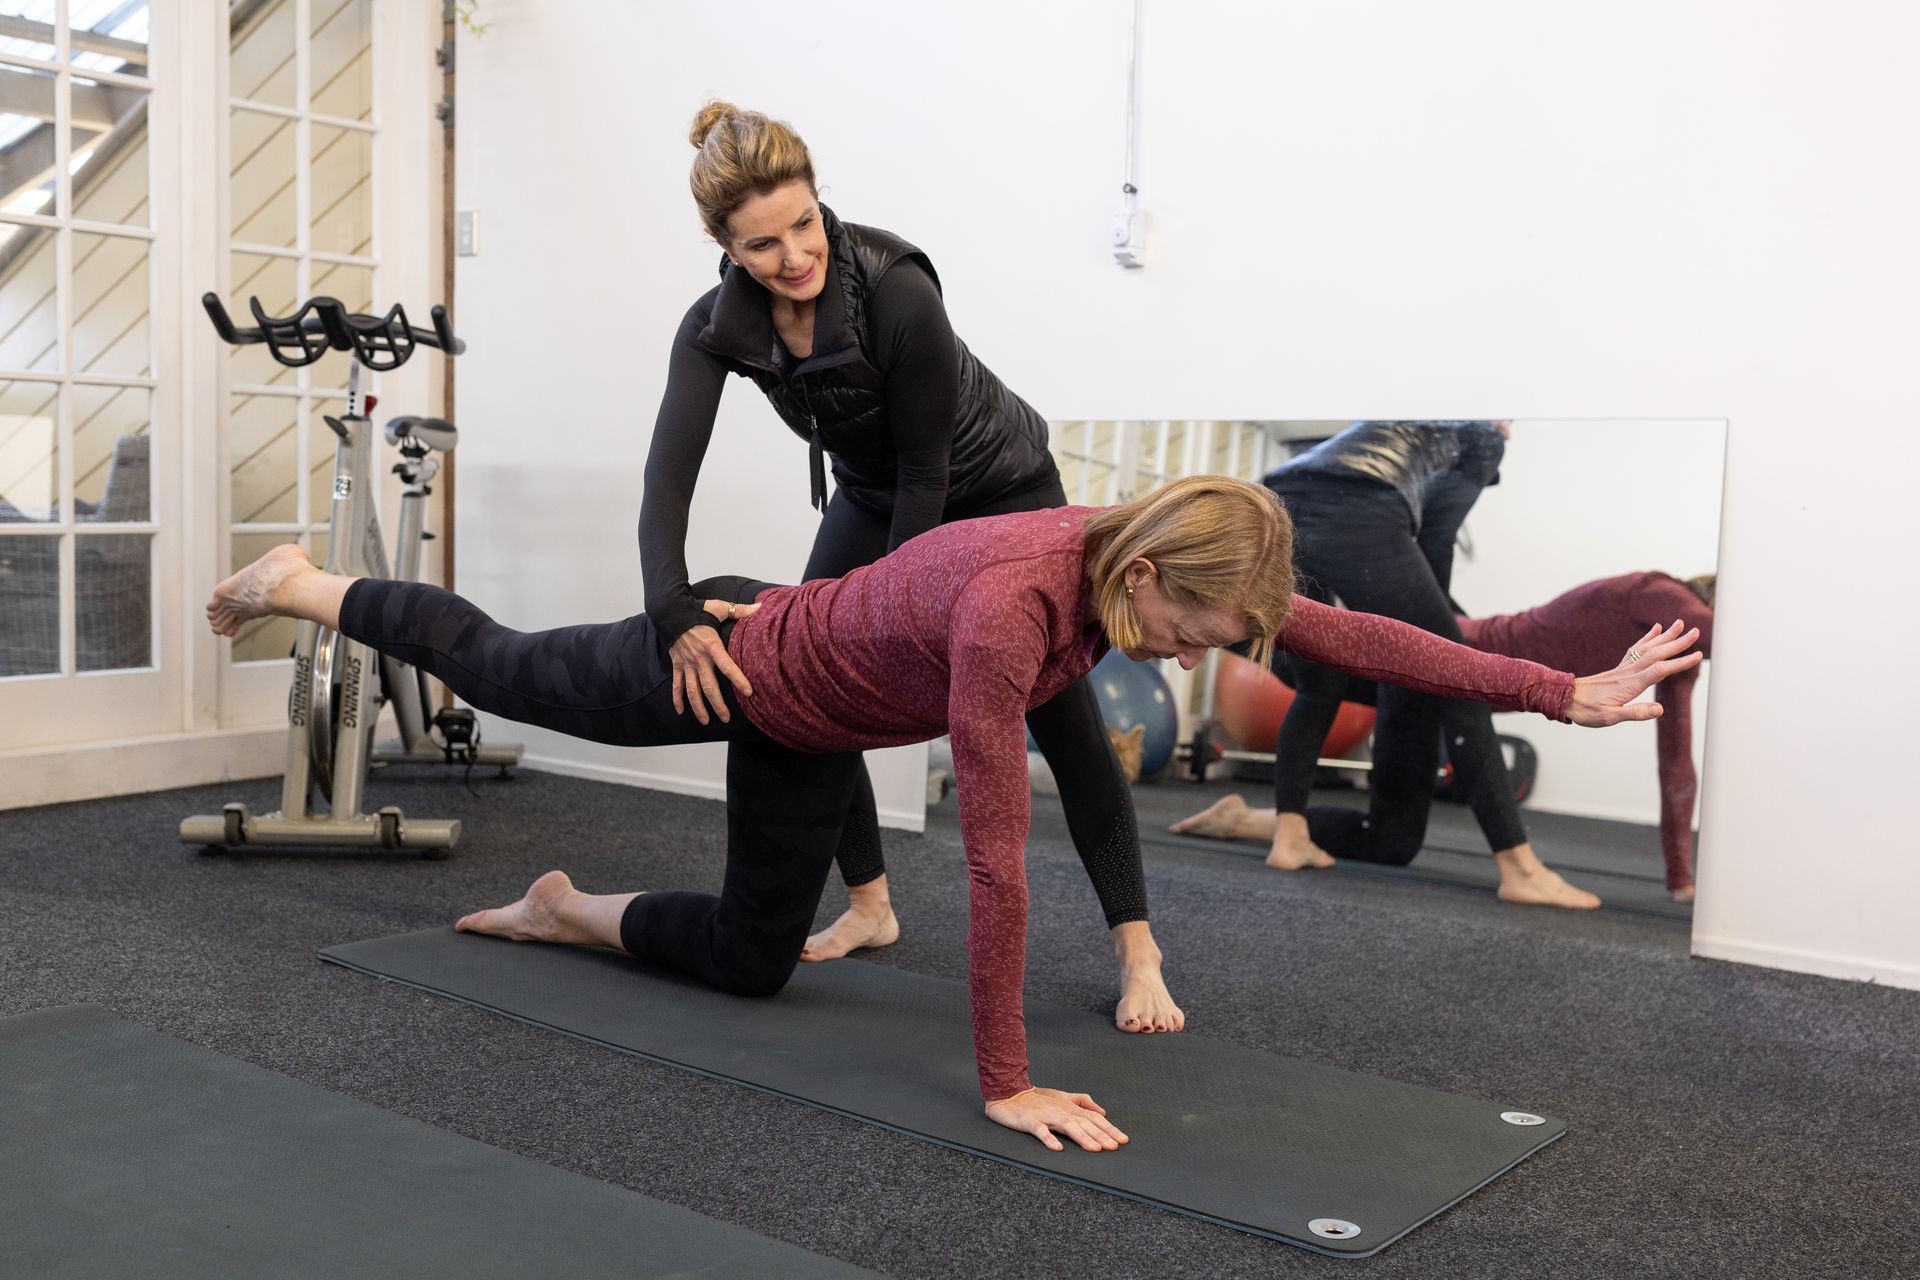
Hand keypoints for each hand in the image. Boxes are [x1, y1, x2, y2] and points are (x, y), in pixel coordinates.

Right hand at [666, 600, 758, 724]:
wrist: (670, 611)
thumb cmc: (697, 609)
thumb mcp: (720, 608)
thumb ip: (740, 610)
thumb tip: (760, 606)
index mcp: (712, 646)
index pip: (727, 666)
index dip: (738, 680)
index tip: (748, 692)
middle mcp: (698, 659)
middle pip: (709, 687)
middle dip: (718, 704)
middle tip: (726, 718)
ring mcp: (686, 664)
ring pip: (692, 690)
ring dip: (698, 707)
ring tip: (706, 721)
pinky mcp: (677, 665)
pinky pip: (676, 685)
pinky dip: (677, 698)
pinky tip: (681, 711)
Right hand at [984, 1087, 1128, 1152]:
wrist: (1008, 1092)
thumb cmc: (1036, 1097)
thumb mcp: (1062, 1096)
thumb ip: (1082, 1101)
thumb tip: (1103, 1110)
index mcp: (1069, 1107)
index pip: (1094, 1118)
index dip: (1109, 1128)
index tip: (1123, 1139)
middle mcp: (1061, 1111)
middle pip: (1085, 1123)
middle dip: (1101, 1135)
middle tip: (1114, 1147)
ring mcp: (1045, 1115)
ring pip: (1068, 1126)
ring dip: (1083, 1137)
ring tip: (1095, 1148)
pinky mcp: (1029, 1121)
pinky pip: (1040, 1131)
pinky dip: (1049, 1139)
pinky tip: (1058, 1148)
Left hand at [1568, 621, 1702, 726]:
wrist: (1564, 698)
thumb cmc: (1586, 711)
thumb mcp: (1610, 718)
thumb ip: (1635, 713)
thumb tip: (1660, 710)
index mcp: (1631, 684)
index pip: (1660, 670)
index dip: (1679, 663)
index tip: (1698, 655)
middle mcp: (1629, 672)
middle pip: (1657, 654)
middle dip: (1678, 643)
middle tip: (1696, 631)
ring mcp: (1624, 668)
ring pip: (1648, 648)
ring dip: (1666, 636)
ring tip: (1679, 623)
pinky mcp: (1619, 667)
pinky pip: (1637, 649)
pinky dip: (1648, 638)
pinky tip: (1656, 630)